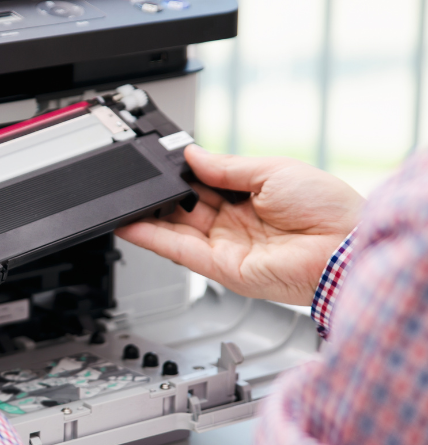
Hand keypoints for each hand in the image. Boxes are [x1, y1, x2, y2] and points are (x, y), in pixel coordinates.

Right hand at [116, 145, 363, 304]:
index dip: (181, 174)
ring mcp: (227, 247)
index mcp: (252, 197)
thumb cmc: (327, 209)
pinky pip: (179, 251)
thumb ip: (226, 167)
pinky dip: (152, 238)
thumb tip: (193, 155)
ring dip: (148, 217)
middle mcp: (237, 223)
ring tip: (122, 202)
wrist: (344, 247)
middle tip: (137, 180)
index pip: (205, 184)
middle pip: (187, 207)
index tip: (158, 162)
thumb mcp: (272, 170)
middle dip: (162, 193)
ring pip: (176, 229)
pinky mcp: (222, 268)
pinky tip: (131, 224)